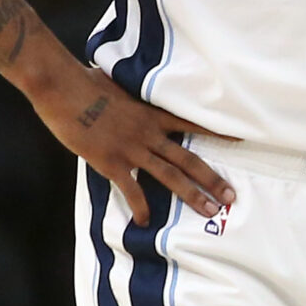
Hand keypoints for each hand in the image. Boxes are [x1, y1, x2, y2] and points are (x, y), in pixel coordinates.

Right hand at [30, 59, 232, 225]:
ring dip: (192, 195)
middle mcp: (149, 133)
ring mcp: (132, 150)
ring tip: (210, 211)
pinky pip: (131, 189)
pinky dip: (140, 207)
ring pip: (170, 176)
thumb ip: (132, 96)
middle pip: (189, 159)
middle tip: (231, 197)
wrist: (64, 89)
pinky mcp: (111, 163)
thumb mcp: (120, 85)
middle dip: (212, 179)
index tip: (240, 141)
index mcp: (153, 114)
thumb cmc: (87, 82)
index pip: (193, 124)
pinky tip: (145, 222)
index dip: (218, 133)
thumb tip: (131, 88)